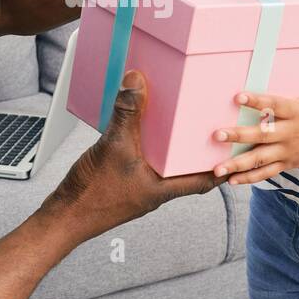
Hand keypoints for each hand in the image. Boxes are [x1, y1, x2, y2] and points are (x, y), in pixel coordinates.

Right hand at [43, 70, 228, 243]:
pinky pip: (142, 164)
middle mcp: (155, 191)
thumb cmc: (93, 193)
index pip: (204, 181)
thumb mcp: (113, 146)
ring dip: (170, 149)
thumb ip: (127, 114)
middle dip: (196, 152)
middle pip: (185, 171)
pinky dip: (146, 149)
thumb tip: (137, 81)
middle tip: (206, 126)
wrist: (63, 217)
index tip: (235, 148)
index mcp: (163, 189)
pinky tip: (138, 131)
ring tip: (175, 123)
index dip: (221, 167)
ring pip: (163, 167)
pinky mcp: (121, 184)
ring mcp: (137, 189)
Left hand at [209, 71, 298, 185]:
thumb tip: (298, 52)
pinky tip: (231, 180)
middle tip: (216, 135)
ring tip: (217, 168)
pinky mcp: (288, 163)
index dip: (257, 101)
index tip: (237, 97)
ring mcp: (288, 150)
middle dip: (238, 136)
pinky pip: (266, 173)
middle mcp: (291, 133)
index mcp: (298, 112)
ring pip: (260, 159)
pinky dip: (249, 178)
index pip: (275, 105)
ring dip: (237, 164)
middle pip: (261, 135)